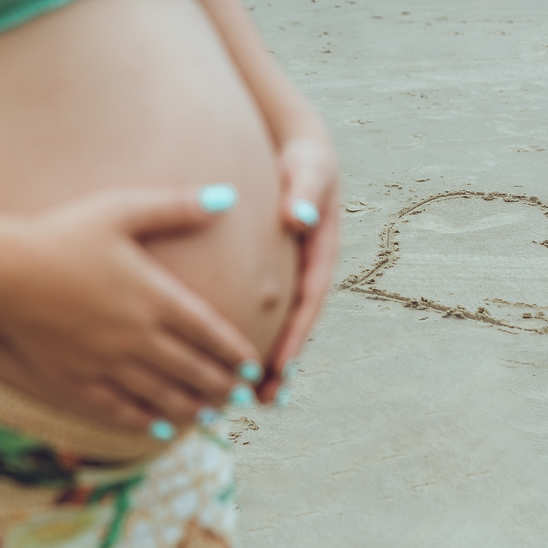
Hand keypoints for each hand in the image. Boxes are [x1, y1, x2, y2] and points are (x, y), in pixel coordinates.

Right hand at [0, 185, 260, 434]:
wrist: (1, 274)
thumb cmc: (61, 235)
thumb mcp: (121, 210)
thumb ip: (176, 206)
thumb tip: (226, 196)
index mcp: (154, 297)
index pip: (209, 332)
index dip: (235, 353)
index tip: (254, 367)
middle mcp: (138, 337)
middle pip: (192, 369)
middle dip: (221, 385)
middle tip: (242, 397)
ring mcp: (108, 364)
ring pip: (162, 395)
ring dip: (192, 407)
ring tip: (211, 415)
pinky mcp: (77, 380)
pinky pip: (120, 409)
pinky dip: (145, 420)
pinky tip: (159, 428)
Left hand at [260, 136, 340, 401]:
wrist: (290, 147)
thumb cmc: (301, 156)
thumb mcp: (309, 167)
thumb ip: (306, 189)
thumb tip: (299, 218)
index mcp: (321, 251)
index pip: (308, 300)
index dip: (296, 335)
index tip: (281, 365)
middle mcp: (306, 269)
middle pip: (295, 324)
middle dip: (282, 363)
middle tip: (265, 400)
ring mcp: (289, 274)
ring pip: (278, 323)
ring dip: (267, 361)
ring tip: (251, 400)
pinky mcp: (270, 273)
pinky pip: (262, 309)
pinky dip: (247, 334)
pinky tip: (227, 363)